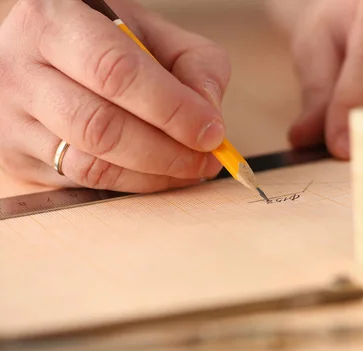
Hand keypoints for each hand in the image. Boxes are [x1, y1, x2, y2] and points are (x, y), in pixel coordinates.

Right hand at [0, 0, 229, 192]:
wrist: (48, 55)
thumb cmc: (108, 42)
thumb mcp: (155, 33)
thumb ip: (195, 65)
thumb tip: (209, 120)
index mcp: (53, 20)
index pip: (116, 72)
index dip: (171, 108)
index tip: (211, 132)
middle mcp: (19, 70)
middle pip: (100, 127)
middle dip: (166, 151)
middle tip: (206, 158)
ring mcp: (11, 120)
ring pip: (90, 165)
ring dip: (152, 175)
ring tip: (188, 168)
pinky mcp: (18, 160)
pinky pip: (83, 184)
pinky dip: (132, 185)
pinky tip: (157, 174)